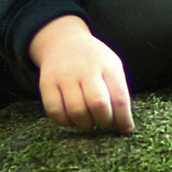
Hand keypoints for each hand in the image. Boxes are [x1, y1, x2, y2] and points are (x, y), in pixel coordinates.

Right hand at [30, 13, 134, 132]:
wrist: (63, 41)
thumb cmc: (94, 62)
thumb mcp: (112, 68)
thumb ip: (119, 94)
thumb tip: (125, 127)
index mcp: (107, 65)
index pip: (119, 97)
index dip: (123, 119)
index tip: (124, 129)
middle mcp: (85, 68)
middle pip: (98, 105)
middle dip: (104, 121)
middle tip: (103, 122)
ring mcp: (64, 75)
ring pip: (76, 112)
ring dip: (85, 124)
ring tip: (88, 121)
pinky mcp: (47, 83)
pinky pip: (55, 112)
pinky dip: (65, 122)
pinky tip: (71, 119)